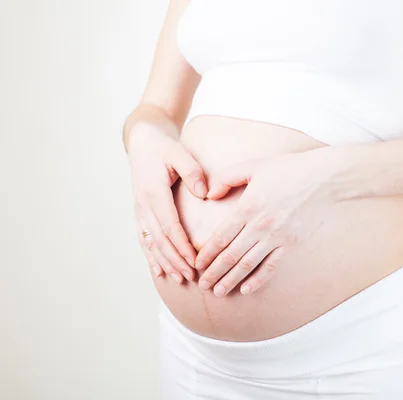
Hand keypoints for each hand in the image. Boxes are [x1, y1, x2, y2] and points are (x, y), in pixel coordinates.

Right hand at [128, 122, 207, 282]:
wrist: (142, 142)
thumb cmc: (164, 148)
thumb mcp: (179, 153)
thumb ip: (192, 171)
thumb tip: (203, 192)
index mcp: (154, 192)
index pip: (169, 226)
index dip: (181, 246)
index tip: (194, 260)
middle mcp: (144, 205)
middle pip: (160, 240)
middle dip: (175, 260)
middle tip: (191, 276)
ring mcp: (140, 210)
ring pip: (151, 243)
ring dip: (164, 262)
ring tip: (179, 279)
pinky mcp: (140, 213)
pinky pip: (144, 238)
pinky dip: (151, 256)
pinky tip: (159, 271)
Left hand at [194, 150, 336, 295]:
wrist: (324, 179)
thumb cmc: (288, 169)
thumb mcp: (254, 166)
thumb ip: (226, 178)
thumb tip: (209, 195)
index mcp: (248, 207)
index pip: (221, 236)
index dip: (206, 254)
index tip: (196, 265)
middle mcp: (260, 226)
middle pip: (231, 255)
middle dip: (213, 272)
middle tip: (201, 285)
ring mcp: (277, 237)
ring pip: (248, 264)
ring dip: (230, 280)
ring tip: (218, 292)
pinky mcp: (291, 244)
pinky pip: (271, 266)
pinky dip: (258, 280)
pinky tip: (246, 289)